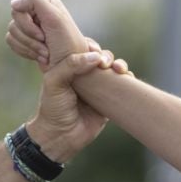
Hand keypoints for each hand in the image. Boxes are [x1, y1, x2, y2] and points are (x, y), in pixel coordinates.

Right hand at [7, 0, 94, 69]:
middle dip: (29, 38)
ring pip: (12, 33)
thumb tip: (13, 3)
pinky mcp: (25, 38)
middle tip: (45, 45)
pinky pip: (11, 41)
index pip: (19, 8)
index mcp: (45, 2)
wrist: (69, 67)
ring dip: (29, 47)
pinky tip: (39, 56)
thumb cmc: (66, 43)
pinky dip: (24, 51)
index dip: (28, 25)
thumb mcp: (54, 17)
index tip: (43, 36)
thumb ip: (34, 1)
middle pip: (14, 22)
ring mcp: (29, 25)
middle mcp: (36, 12)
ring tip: (45, 53)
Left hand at [27, 49, 123, 163]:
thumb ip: (70, 64)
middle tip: (103, 63)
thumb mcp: (54, 82)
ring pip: (112, 68)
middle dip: (106, 55)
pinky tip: (126, 77)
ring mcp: (96, 86)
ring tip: (118, 69)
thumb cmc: (53, 109)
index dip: (89, 44)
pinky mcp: (108, 99)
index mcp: (67, 66)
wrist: (61, 137)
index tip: (92, 49)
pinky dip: (127, 78)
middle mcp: (82, 74)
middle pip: (100, 55)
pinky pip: (122, 85)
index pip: (80, 46)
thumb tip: (96, 57)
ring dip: (118, 64)